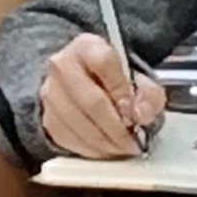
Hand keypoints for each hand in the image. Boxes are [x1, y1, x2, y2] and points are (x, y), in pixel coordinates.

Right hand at [36, 31, 167, 161]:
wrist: (80, 83)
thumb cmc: (112, 80)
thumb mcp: (137, 77)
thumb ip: (149, 94)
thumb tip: (140, 116)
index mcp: (87, 47)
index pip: (104, 64)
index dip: (122, 90)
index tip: (135, 111)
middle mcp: (62, 66)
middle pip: (90, 101)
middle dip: (116, 127)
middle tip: (133, 142)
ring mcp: (50, 93)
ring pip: (79, 124)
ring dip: (105, 142)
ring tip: (123, 148)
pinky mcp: (47, 117)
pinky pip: (69, 139)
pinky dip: (91, 150)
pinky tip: (106, 149)